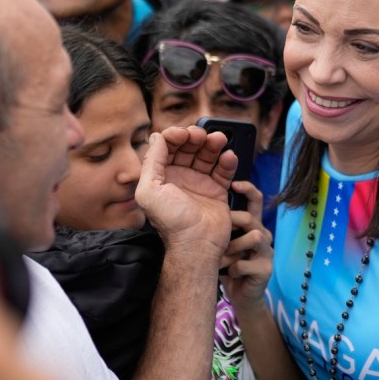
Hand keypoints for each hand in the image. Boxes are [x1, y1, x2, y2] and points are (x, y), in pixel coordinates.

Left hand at [136, 127, 235, 258]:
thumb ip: (151, 162)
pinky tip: (228, 156)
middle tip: (201, 135)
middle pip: (188, 148)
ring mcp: (199, 183)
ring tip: (219, 139)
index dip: (174, 136)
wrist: (197, 245)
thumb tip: (156, 136)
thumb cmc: (171, 222)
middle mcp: (180, 178)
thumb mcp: (150, 191)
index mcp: (161, 176)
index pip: (167, 147)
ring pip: (207, 156)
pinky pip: (223, 170)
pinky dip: (227, 161)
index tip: (182, 134)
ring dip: (213, 144)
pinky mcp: (217, 191)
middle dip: (195, 137)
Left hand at [220, 181, 273, 309]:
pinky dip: (231, 270)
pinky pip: (244, 263)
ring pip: (253, 237)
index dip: (248, 189)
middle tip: (217, 236)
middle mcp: (263, 235)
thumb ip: (222, 227)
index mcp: (254, 225)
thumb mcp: (225, 243)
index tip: (233, 184)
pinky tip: (228, 275)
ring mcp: (267, 253)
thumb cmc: (230, 266)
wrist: (242, 297)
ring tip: (222, 259)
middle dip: (231, 224)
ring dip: (232, 248)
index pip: (257, 200)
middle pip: (250, 218)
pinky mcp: (266, 270)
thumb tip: (202, 207)